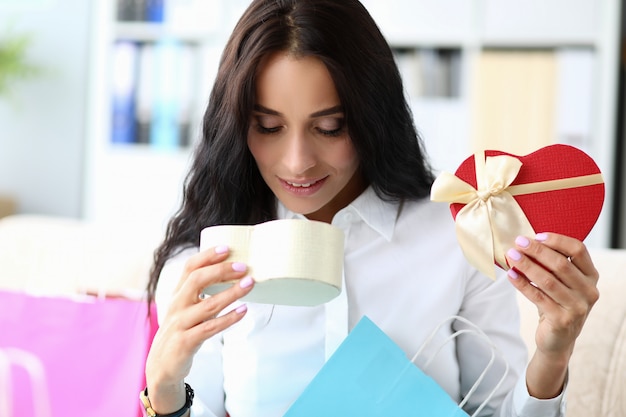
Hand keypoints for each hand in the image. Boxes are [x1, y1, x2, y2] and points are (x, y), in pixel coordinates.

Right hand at [145, 246, 253, 410]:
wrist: (161, 366)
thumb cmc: (180, 331)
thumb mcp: (185, 309)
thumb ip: (200, 293)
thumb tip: (230, 274)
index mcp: (177, 294)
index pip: (189, 267)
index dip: (207, 256)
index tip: (227, 248)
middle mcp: (177, 305)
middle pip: (197, 280)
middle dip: (221, 271)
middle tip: (243, 267)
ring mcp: (180, 324)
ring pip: (208, 304)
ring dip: (231, 293)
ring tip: (249, 284)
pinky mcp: (186, 342)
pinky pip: (211, 327)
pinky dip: (229, 318)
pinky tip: (243, 311)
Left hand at [505, 232, 598, 397]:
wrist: (557, 338)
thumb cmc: (557, 302)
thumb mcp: (561, 282)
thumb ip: (552, 264)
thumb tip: (526, 242)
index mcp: (591, 276)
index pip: (578, 250)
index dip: (557, 240)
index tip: (536, 235)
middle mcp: (589, 291)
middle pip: (561, 264)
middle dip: (537, 251)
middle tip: (518, 242)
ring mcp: (578, 307)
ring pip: (548, 280)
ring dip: (527, 265)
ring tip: (511, 256)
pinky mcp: (562, 320)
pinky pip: (538, 297)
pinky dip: (522, 284)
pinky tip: (511, 275)